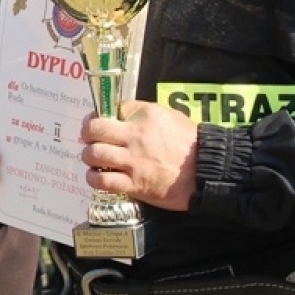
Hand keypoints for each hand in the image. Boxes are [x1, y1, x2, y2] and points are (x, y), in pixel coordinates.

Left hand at [82, 101, 198, 211]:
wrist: (208, 170)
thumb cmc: (190, 142)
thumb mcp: (169, 116)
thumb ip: (142, 113)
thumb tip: (119, 113)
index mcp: (144, 117)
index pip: (111, 109)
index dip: (100, 116)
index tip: (99, 124)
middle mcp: (135, 137)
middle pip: (94, 130)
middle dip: (87, 134)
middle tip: (90, 139)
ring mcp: (133, 162)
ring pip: (93, 155)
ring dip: (89, 157)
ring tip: (94, 159)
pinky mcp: (135, 185)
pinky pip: (102, 181)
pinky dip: (94, 178)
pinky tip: (98, 176)